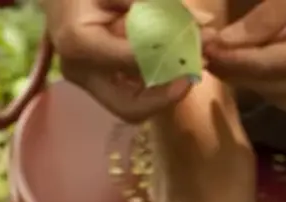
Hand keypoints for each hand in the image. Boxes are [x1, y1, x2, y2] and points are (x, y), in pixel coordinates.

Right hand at [46, 0, 193, 121]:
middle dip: (167, 96)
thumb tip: (205, 23)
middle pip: (130, 106)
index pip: (133, 62)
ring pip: (133, 107)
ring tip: (188, 64)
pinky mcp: (95, 84)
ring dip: (164, 93)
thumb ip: (161, 4)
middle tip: (194, 74)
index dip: (169, 58)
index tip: (200, 48)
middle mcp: (79, 72)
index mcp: (79, 44)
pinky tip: (171, 62)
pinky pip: (130, 96)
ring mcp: (86, 82)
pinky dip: (154, 85)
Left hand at [205, 0, 285, 109]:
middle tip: (207, 51)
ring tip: (232, 49)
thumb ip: (270, 15)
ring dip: (256, 77)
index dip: (229, 60)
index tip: (202, 48)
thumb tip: (223, 44)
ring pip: (284, 97)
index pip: (265, 68)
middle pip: (271, 90)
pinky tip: (267, 48)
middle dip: (237, 73)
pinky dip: (278, 76)